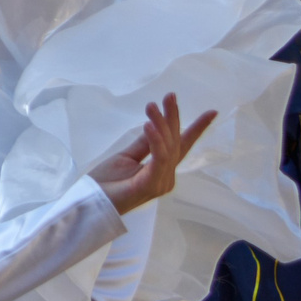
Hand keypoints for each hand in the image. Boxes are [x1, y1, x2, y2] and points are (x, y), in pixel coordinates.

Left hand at [94, 94, 215, 214]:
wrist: (89, 204)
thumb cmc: (105, 184)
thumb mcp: (126, 157)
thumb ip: (144, 144)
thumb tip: (155, 125)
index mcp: (161, 170)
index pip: (181, 145)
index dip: (196, 128)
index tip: (212, 112)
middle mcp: (166, 177)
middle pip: (175, 142)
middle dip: (173, 117)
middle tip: (170, 95)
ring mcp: (161, 182)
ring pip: (168, 147)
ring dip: (160, 124)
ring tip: (152, 106)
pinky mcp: (151, 184)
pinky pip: (159, 158)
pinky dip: (156, 141)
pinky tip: (149, 125)